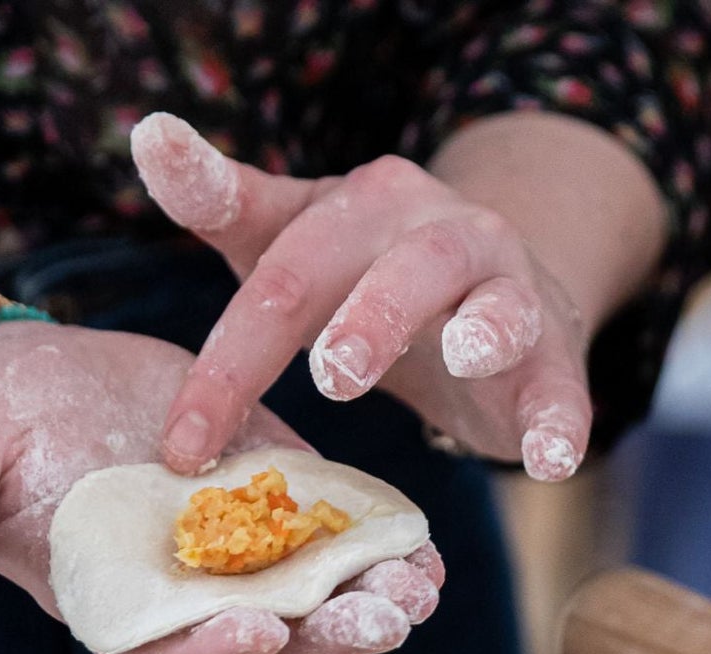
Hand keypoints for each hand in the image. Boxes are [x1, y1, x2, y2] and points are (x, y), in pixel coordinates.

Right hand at [0, 311, 441, 653]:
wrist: (17, 375)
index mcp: (110, 609)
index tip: (256, 628)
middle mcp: (181, 601)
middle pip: (262, 647)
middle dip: (323, 638)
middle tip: (379, 619)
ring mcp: (232, 560)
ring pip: (311, 604)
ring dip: (368, 604)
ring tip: (419, 590)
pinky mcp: (267, 503)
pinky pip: (329, 539)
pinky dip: (377, 548)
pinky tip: (425, 547)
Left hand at [131, 114, 592, 481]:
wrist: (492, 292)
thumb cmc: (366, 275)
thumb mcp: (289, 236)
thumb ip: (220, 198)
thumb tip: (148, 134)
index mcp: (365, 206)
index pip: (287, 275)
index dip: (233, 359)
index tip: (184, 444)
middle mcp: (442, 233)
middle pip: (400, 271)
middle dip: (368, 320)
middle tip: (330, 377)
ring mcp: (506, 291)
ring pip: (496, 305)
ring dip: (480, 333)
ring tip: (461, 359)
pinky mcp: (553, 359)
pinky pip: (563, 389)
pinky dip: (562, 423)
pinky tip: (550, 462)